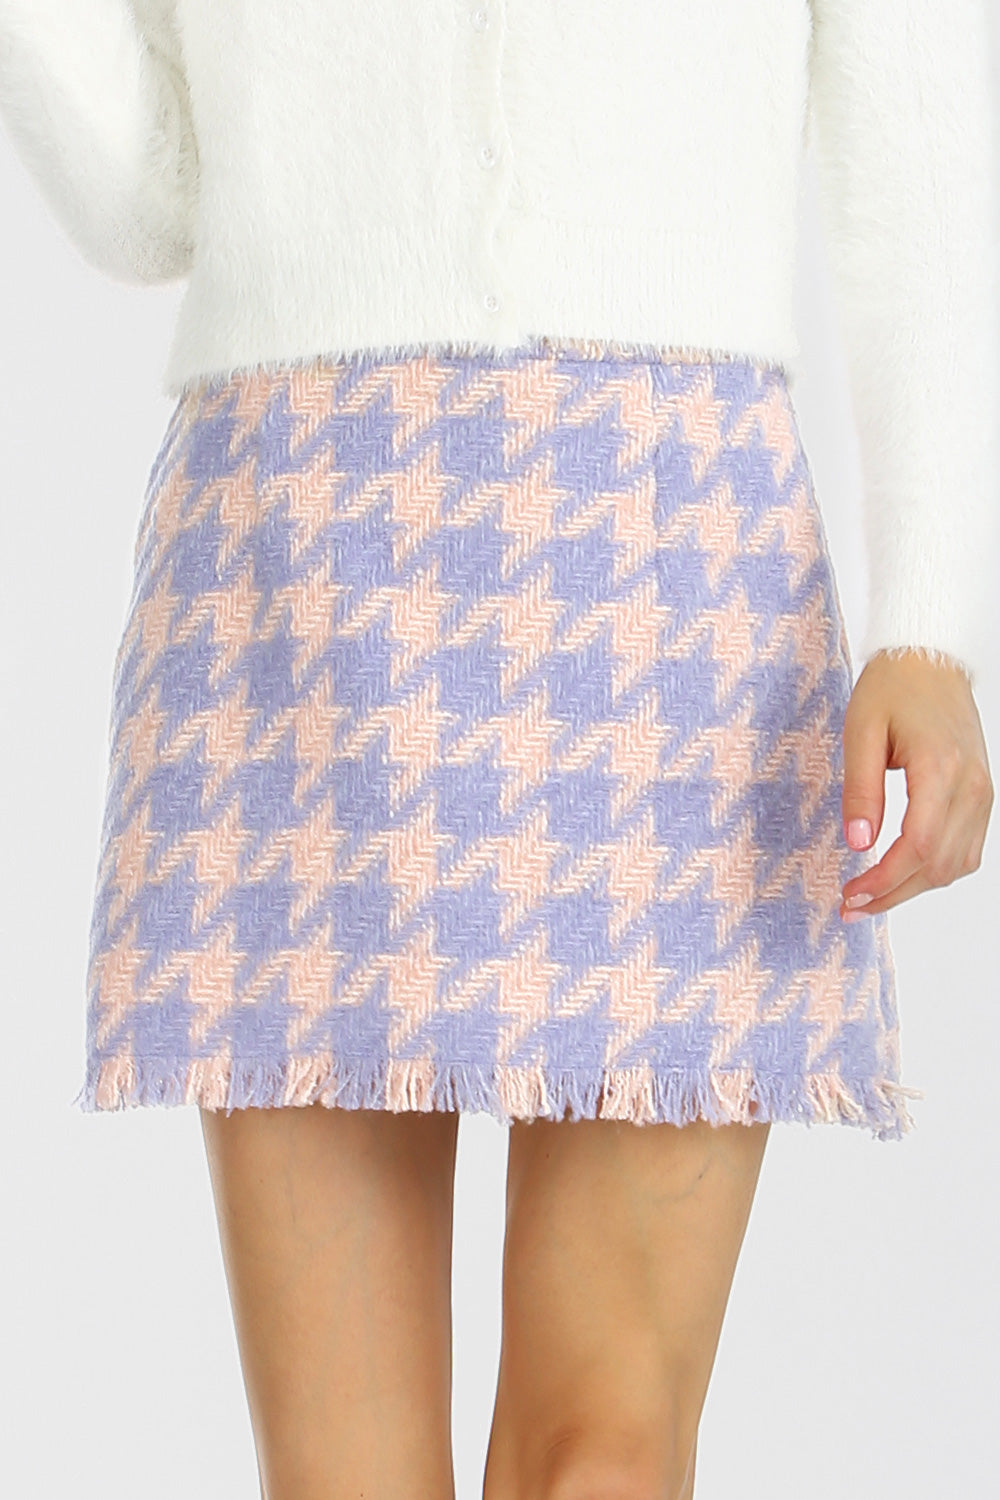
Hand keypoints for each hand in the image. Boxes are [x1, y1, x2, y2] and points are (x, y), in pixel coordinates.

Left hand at [839, 649, 992, 920]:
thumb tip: (857, 843)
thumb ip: (860, 790)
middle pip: (938, 865)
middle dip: (893, 894)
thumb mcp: (861, 732)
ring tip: (871, 895)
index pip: (919, 846)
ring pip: (957, 865)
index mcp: (940, 768)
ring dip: (914, 888)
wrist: (930, 660)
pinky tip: (902, 873)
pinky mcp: (981, 795)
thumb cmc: (892, 688)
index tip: (849, 896)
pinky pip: (967, 849)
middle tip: (850, 906)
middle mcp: (971, 786)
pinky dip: (936, 870)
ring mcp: (982, 792)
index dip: (884, 881)